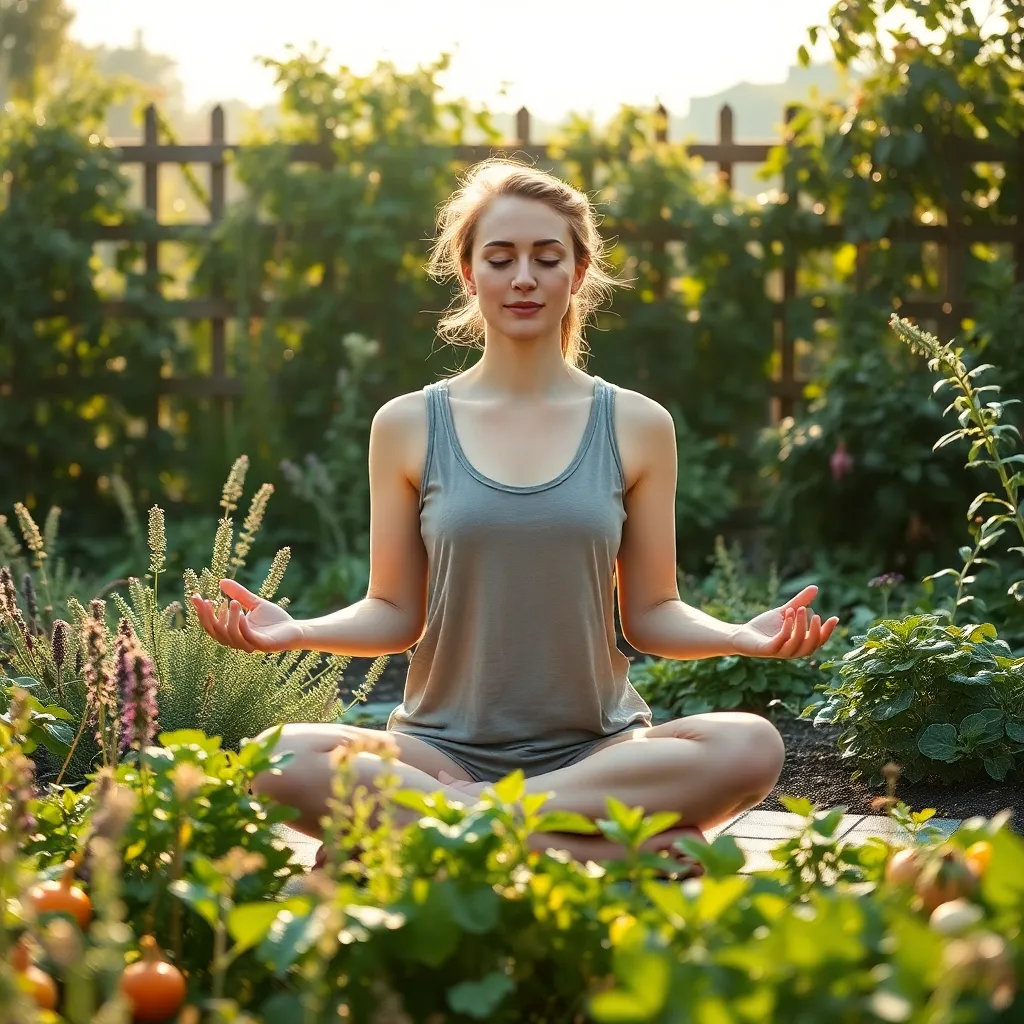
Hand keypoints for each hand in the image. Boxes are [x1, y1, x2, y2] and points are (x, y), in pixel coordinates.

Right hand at [190, 578, 304, 653]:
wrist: (296, 629)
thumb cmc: (275, 619)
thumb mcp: (254, 603)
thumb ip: (239, 594)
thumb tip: (221, 581)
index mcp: (233, 632)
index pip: (212, 625)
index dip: (202, 612)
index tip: (196, 596)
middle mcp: (238, 641)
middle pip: (216, 633)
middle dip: (207, 617)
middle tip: (205, 600)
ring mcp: (250, 645)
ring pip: (230, 636)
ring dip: (228, 620)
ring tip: (232, 602)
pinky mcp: (263, 646)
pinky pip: (248, 638)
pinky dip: (241, 626)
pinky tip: (240, 614)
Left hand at [730, 585, 838, 658]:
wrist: (742, 635)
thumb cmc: (765, 626)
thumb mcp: (786, 612)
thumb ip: (801, 602)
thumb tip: (816, 588)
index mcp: (799, 644)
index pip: (817, 641)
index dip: (827, 632)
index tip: (834, 618)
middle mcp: (792, 650)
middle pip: (810, 646)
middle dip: (817, 632)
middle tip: (818, 616)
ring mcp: (780, 651)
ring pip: (797, 644)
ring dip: (801, 627)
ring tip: (801, 609)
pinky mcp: (767, 649)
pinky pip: (780, 641)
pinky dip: (787, 629)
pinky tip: (788, 615)